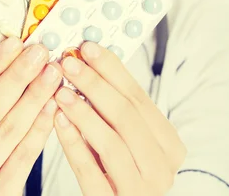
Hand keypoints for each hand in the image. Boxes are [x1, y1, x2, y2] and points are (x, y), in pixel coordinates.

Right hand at [0, 37, 61, 195]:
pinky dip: (40, 126)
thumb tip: (4, 59)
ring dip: (35, 96)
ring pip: (11, 128)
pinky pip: (25, 154)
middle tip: (38, 53)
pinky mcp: (0, 194)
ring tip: (51, 73)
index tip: (13, 43)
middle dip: (19, 74)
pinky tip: (50, 106)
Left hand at [54, 42, 186, 195]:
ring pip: (111, 143)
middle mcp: (162, 169)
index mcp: (169, 146)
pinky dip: (73, 143)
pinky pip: (90, 172)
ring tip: (61, 90)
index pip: (139, 98)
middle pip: (127, 116)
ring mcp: (141, 191)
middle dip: (95, 85)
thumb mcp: (128, 139)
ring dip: (83, 112)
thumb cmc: (122, 171)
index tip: (88, 47)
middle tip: (70, 63)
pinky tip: (58, 121)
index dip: (112, 69)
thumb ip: (116, 108)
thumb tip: (89, 60)